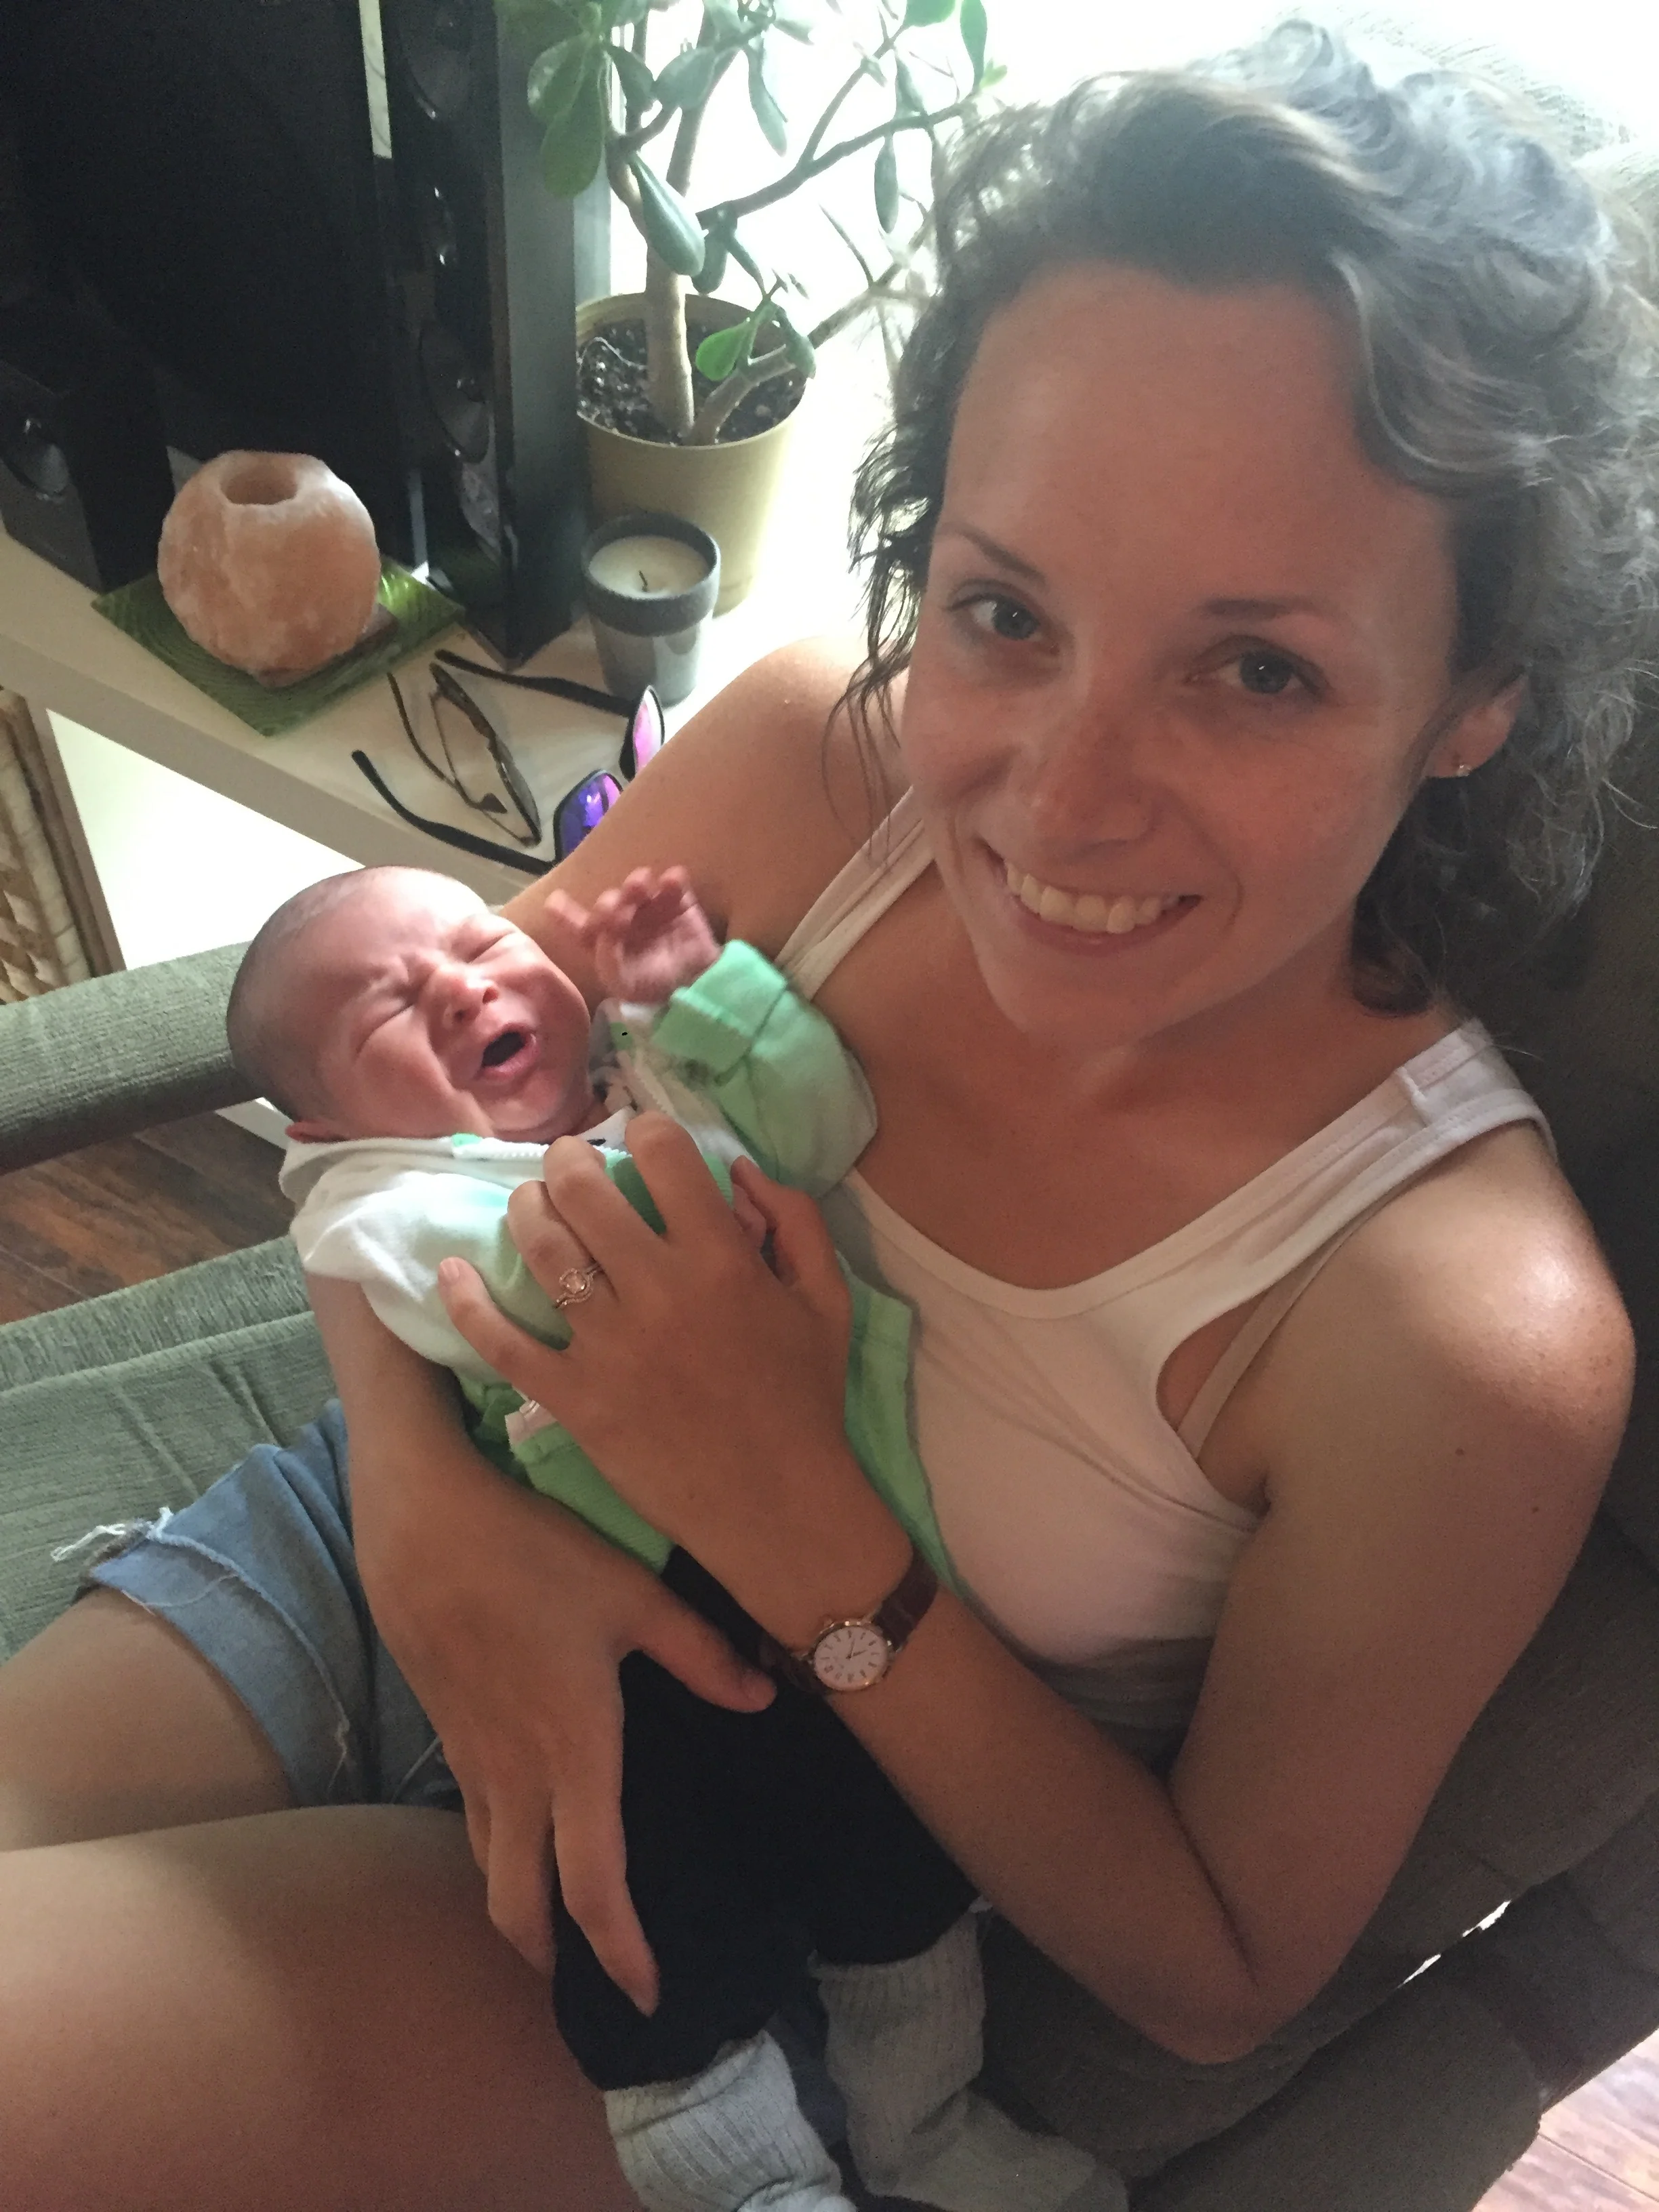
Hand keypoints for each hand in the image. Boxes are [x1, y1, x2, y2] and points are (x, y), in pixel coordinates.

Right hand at [365, 1458, 774, 2003]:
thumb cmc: (535, 1555)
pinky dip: (497, 1854)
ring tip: (555, 1928)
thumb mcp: (634, 1595)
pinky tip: (520, 1835)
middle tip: (590, 1986)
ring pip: (489, 1867)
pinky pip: (473, 1820)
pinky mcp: (447, 1732)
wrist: (423, 1526)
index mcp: (573, 1751)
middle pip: (519, 1907)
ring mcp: (472, 1758)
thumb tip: (763, 1698)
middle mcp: (516, 1775)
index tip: (647, 1996)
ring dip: (517, 1912)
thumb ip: (702, 1654)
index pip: (593, 1884)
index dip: (620, 1951)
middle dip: (550, 1960)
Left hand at [439, 1116, 904, 1639]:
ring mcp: (608, 1344)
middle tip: (567, 1164)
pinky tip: (451, 1271)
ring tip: (531, 1204)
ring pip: (541, 1249)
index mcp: (721, 1258)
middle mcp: (657, 1289)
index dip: (644, 1129)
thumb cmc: (804, 1399)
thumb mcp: (826, 1299)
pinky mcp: (573, 1396)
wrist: (776, 1505)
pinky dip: (468, 1302)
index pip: (663, 1154)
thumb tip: (740, 1169)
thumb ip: (796, 1221)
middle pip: (584, 1191)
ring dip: (526, 1210)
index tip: (638, 1138)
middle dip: (567, 1161)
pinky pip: (503, 1341)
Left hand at [545, 865, 719, 1005]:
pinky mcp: (679, 903)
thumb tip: (604, 933)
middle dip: (610, 902)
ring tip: (641, 884)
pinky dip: (673, 880)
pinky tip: (673, 880)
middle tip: (619, 907)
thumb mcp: (626, 984)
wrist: (700, 987)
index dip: (566, 916)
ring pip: (638, 888)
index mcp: (607, 945)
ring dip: (635, 883)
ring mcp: (652, 910)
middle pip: (610, 903)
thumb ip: (609, 960)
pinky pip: (674, 885)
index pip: (582, 928)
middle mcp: (626, 923)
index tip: (554, 902)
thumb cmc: (658, 990)